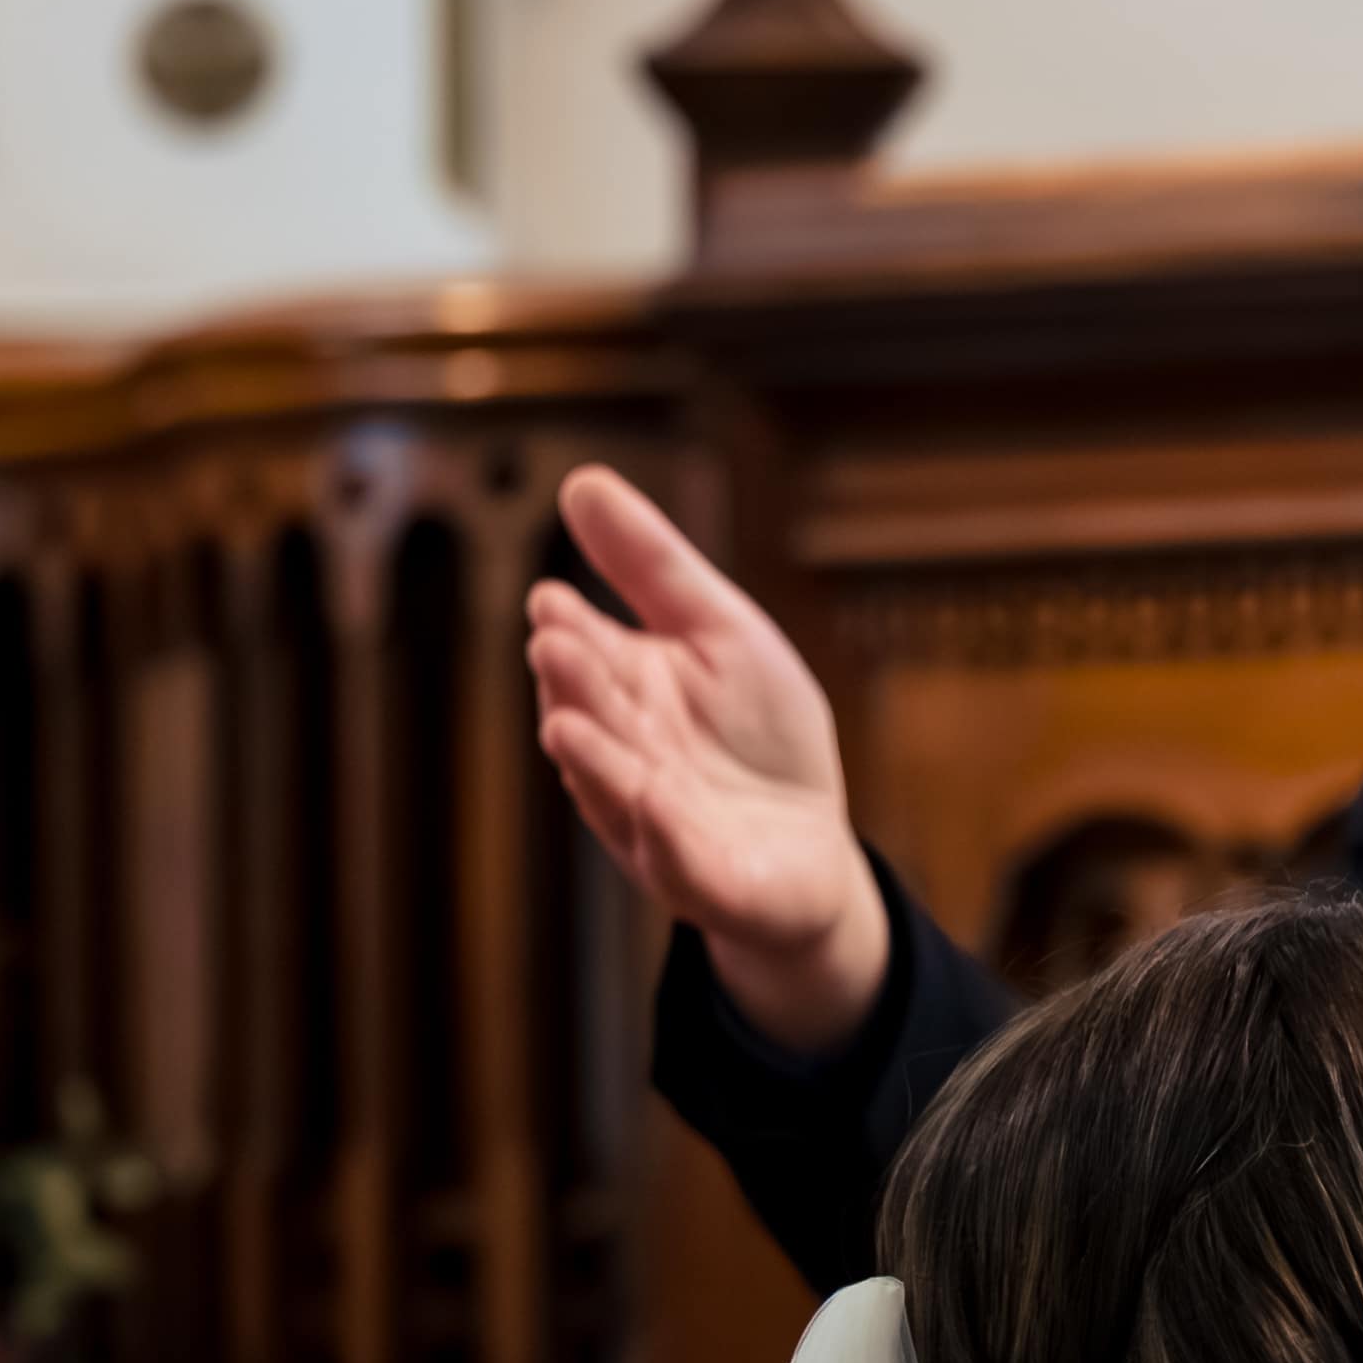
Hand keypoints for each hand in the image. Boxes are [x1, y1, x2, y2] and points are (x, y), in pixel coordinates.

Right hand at [525, 463, 888, 1051]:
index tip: (553, 601)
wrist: (809, 850)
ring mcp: (655, 826)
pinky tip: (652, 797)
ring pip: (617, 790)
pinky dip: (662, 831)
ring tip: (569, 726)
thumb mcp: (722, 632)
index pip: (588, 656)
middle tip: (554, 644)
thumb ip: (653, 567)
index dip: (570, 632)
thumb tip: (580, 480)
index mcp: (624, 696)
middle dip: (574, 685)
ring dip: (595, 758)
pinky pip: (675, 860)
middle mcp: (623, 760)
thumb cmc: (757, 736)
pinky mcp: (702, 882)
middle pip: (593, 717)